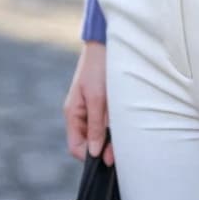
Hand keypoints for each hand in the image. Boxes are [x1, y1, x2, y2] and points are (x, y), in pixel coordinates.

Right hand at [63, 41, 114, 166]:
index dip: (90, 156)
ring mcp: (91, 108)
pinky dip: (115, 125)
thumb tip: (94, 153)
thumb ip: (95, 126)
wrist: (107, 42)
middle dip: (104, 147)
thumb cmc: (99, 68)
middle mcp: (80, 114)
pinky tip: (124, 122)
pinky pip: (107, 121)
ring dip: (112, 136)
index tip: (107, 157)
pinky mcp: (103, 102)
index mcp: (73, 114)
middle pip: (89, 142)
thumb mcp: (98, 98)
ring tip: (125, 132)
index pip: (76, 147)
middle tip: (121, 149)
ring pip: (100, 133)